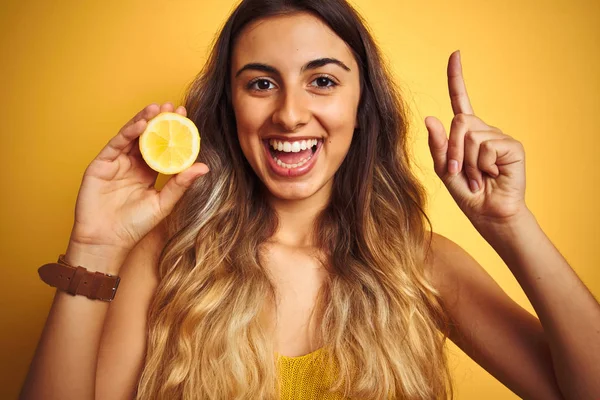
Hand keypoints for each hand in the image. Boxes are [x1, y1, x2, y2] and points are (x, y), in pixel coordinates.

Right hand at [68, 102, 208, 259]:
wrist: (107, 241)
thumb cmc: (135, 225)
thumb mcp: (163, 203)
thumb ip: (181, 184)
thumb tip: (204, 167)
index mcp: (148, 172)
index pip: (163, 147)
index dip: (173, 132)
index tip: (186, 117)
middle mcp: (133, 164)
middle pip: (148, 136)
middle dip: (160, 120)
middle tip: (174, 106)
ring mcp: (116, 163)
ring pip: (132, 136)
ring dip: (144, 120)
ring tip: (158, 109)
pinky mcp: (101, 164)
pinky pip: (116, 144)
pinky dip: (128, 132)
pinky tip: (141, 124)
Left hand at [425, 51, 526, 228]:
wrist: (489, 213)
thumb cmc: (467, 193)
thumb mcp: (444, 170)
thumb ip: (438, 146)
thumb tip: (430, 118)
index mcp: (466, 133)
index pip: (460, 100)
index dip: (457, 78)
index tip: (455, 55)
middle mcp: (483, 130)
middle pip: (459, 122)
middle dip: (452, 150)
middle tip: (458, 172)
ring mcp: (499, 137)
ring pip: (471, 135)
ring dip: (467, 162)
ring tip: (478, 177)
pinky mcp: (512, 146)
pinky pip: (487, 146)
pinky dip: (483, 165)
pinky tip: (492, 175)